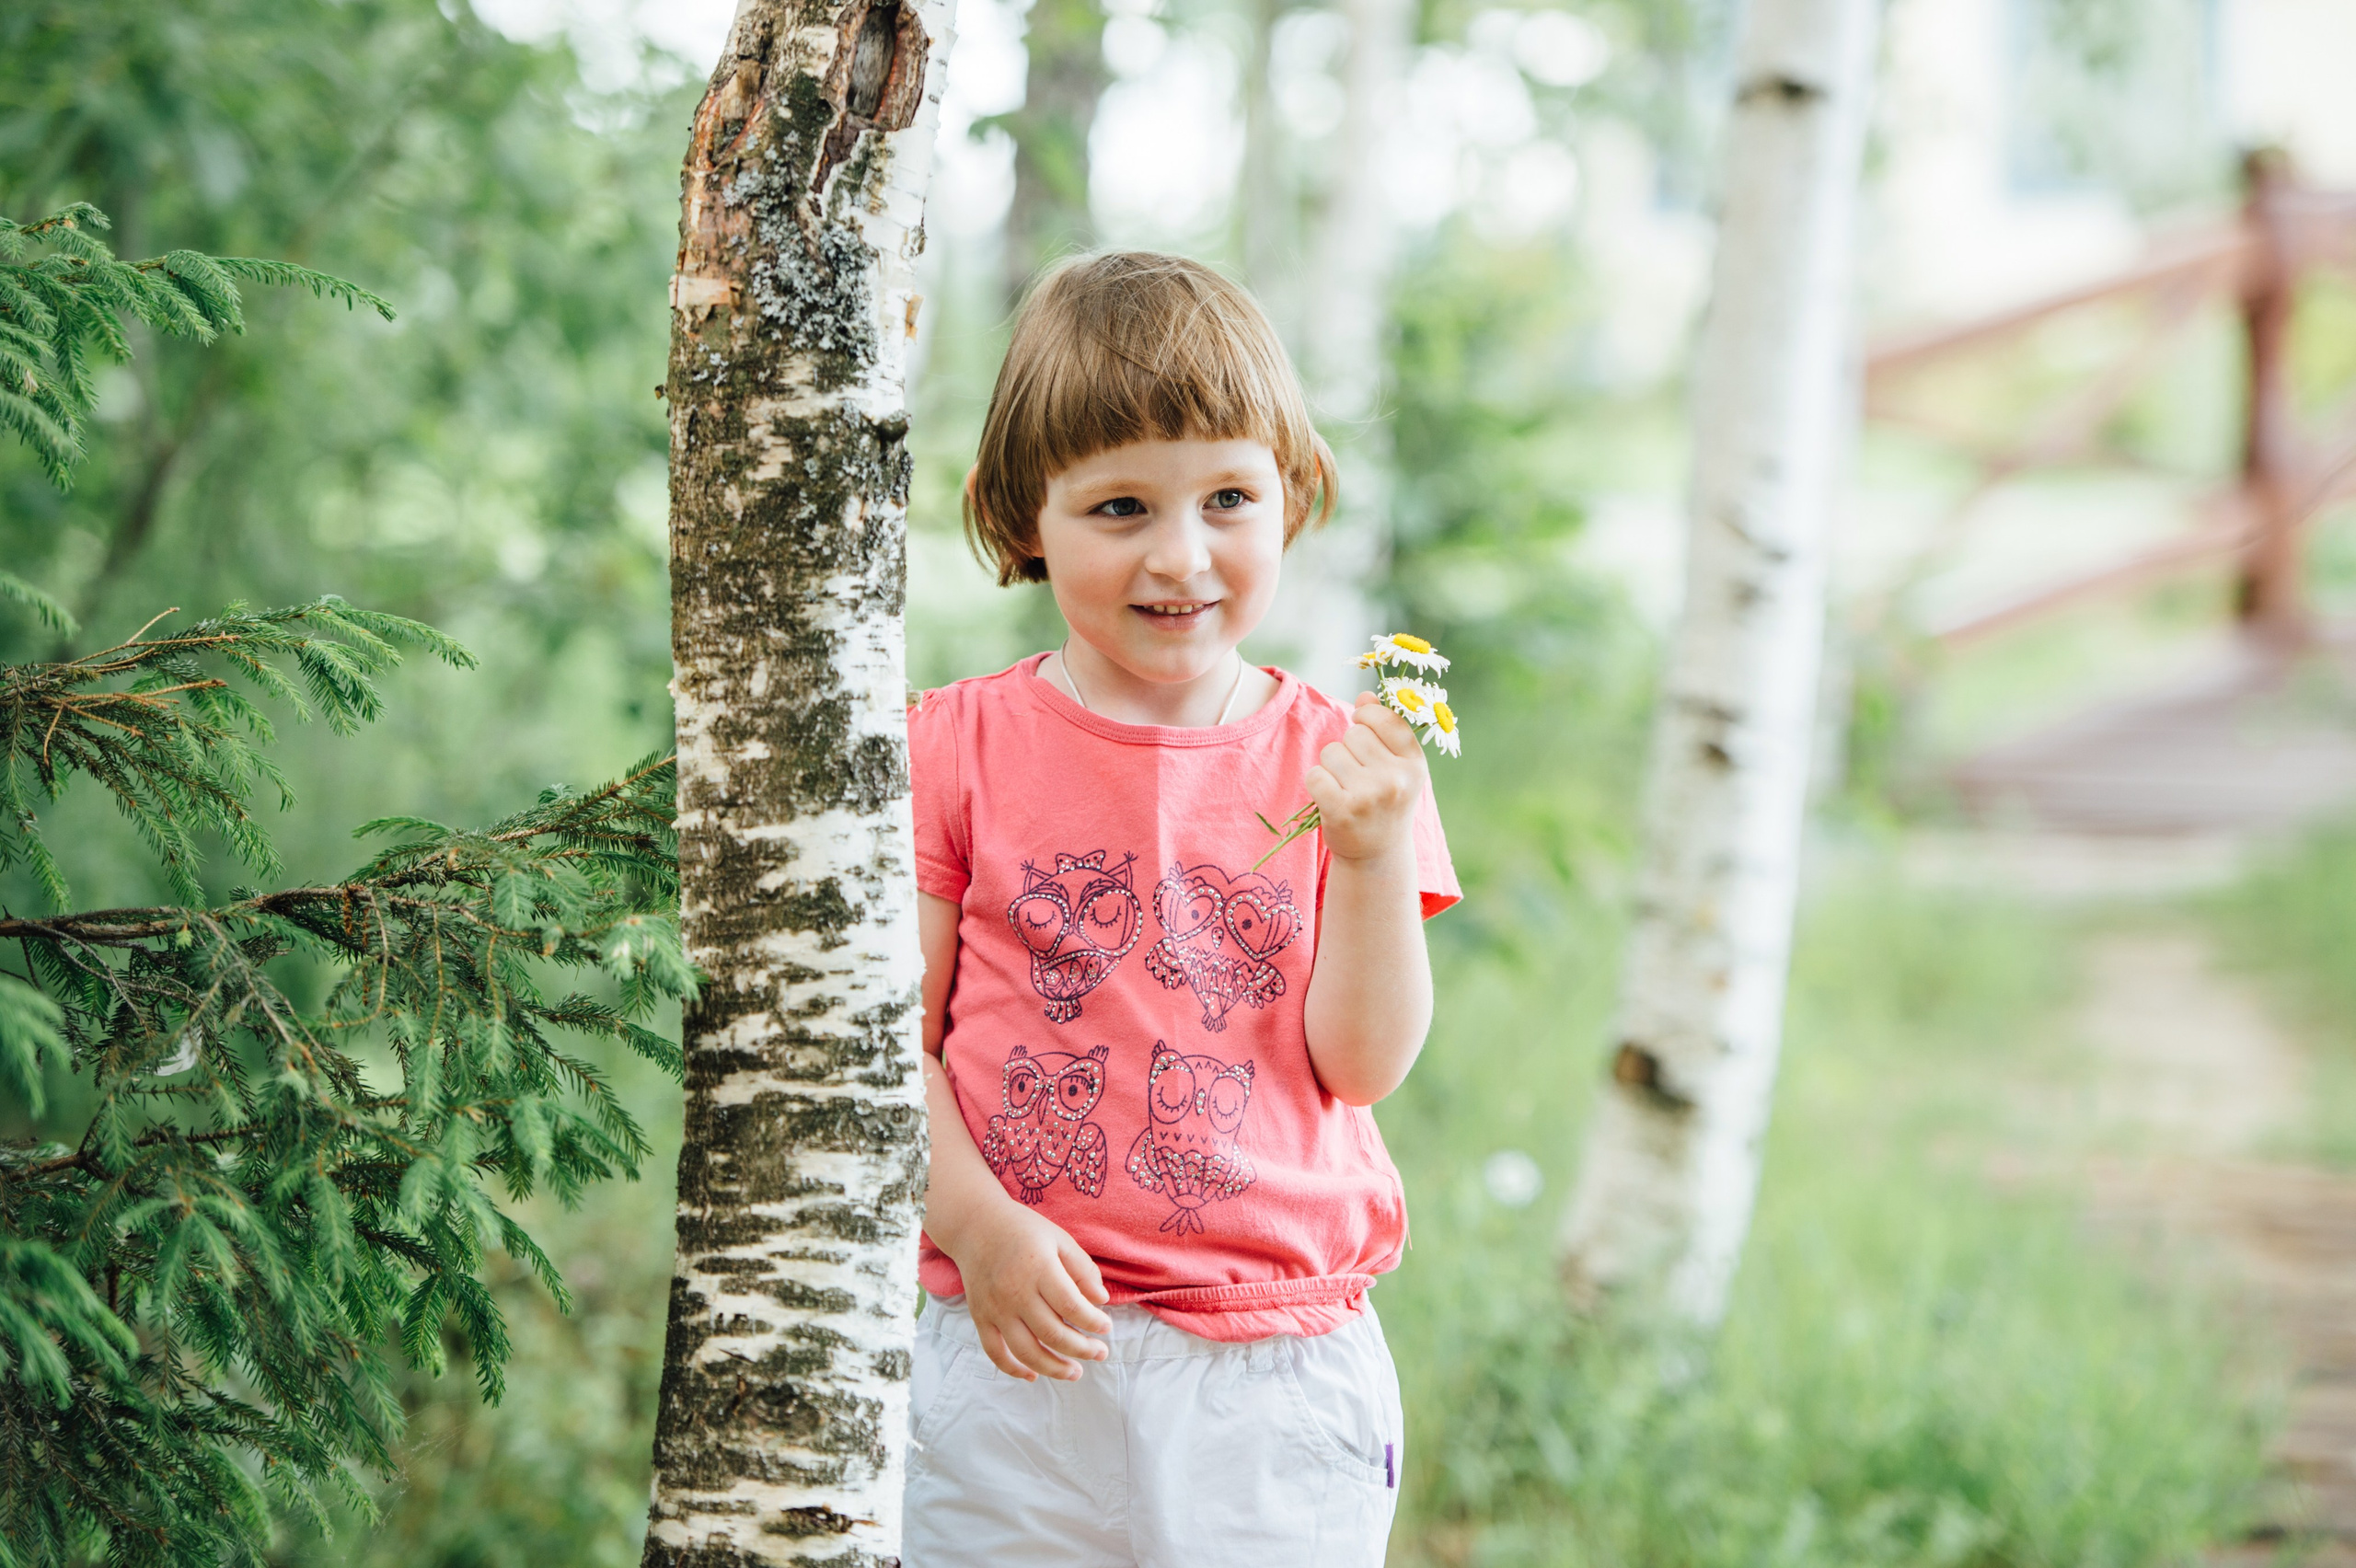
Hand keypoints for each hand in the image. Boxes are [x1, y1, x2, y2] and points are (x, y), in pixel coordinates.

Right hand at [952, 1200, 1112, 1381]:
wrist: (975, 1225)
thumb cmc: (1023, 1230)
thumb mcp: (1059, 1238)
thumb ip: (1082, 1268)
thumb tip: (1101, 1301)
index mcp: (1038, 1268)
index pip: (1071, 1306)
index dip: (1093, 1323)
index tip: (1106, 1328)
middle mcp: (1014, 1292)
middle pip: (1052, 1334)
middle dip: (1082, 1349)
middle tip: (1100, 1353)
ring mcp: (995, 1308)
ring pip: (1026, 1351)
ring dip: (1054, 1368)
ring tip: (1075, 1372)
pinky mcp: (980, 1317)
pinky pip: (995, 1352)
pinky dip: (1014, 1369)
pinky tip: (1033, 1375)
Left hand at [1304, 693, 1426, 863]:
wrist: (1377, 855)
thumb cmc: (1384, 803)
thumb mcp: (1397, 767)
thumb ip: (1384, 729)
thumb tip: (1365, 694)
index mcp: (1414, 764)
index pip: (1385, 718)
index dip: (1367, 717)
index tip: (1363, 730)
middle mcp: (1396, 779)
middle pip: (1353, 733)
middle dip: (1348, 748)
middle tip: (1356, 776)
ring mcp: (1369, 796)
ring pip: (1332, 751)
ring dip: (1331, 766)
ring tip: (1345, 788)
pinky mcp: (1342, 810)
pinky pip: (1315, 774)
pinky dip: (1317, 784)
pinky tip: (1330, 799)